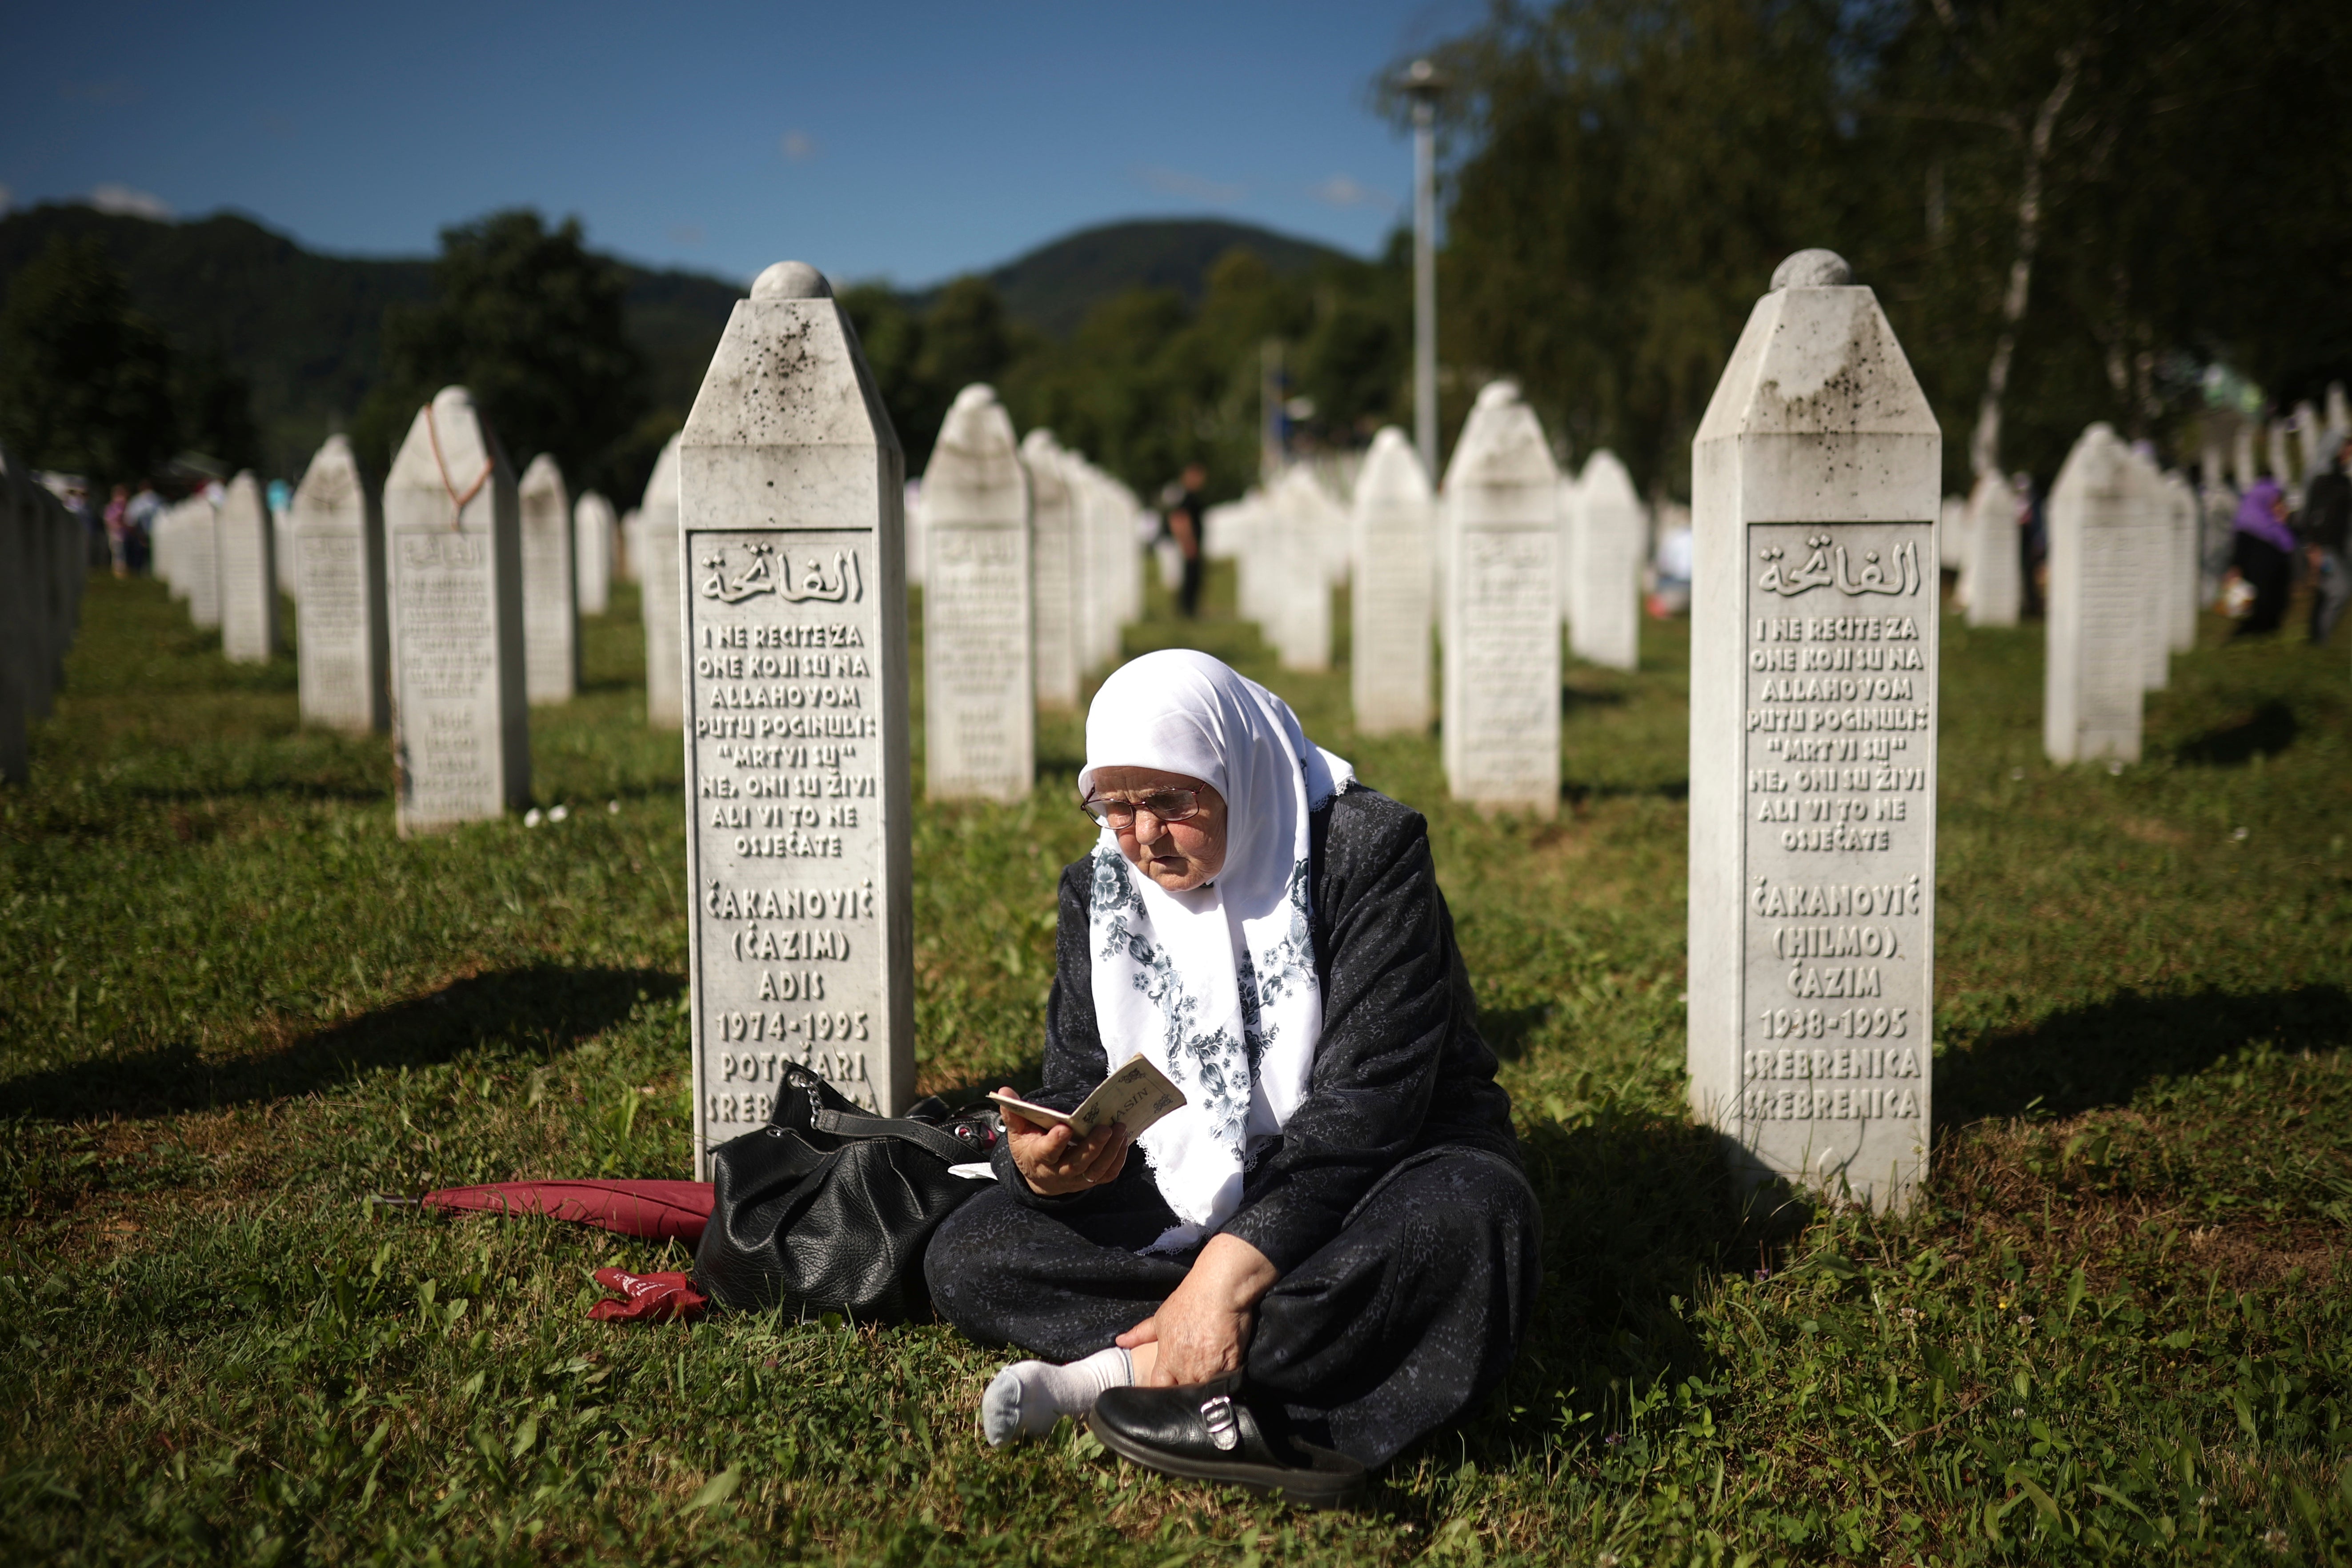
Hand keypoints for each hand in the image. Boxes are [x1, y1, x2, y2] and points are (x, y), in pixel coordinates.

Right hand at [1000, 1090, 1128, 1195]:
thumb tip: (1005, 1090)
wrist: (1039, 1176)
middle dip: (1093, 1146)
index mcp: (1038, 1157)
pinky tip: (1123, 1141)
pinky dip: (1118, 1159)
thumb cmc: (1029, 1147)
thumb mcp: (1017, 1131)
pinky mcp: (1090, 1180)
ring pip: (1095, 1170)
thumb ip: (1013, 1112)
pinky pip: (1107, 1174)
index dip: (1055, 1141)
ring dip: (1110, 1151)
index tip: (1065, 1127)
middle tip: (1106, 1127)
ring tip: (1120, 1129)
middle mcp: (1058, 1172)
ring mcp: (1076, 1179)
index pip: (1047, 1152)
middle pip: (1077, 1162)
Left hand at [1117, 1234, 1278, 1386]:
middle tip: (1188, 1383)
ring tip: (1206, 1381)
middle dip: (1184, 1391)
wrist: (1219, 1289)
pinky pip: (1226, 1384)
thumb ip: (1140, 1334)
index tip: (1165, 1390)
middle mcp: (1186, 1368)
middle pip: (1182, 1393)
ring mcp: (1209, 1369)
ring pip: (1204, 1393)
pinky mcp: (1230, 1366)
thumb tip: (1120, 1342)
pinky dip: (1225, 1383)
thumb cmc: (1189, 1300)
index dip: (1161, 1393)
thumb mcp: (1160, 1317)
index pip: (1159, 1387)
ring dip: (1204, 1389)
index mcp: (1167, 1358)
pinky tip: (1225, 1376)